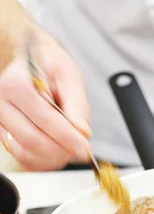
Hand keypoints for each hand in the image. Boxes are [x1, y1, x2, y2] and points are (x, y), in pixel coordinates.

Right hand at [0, 27, 91, 170]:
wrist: (21, 54)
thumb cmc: (43, 59)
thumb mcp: (66, 72)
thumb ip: (76, 103)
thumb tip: (82, 131)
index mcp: (15, 83)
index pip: (44, 119)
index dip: (68, 138)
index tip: (85, 147)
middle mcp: (0, 102)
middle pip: (32, 139)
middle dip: (61, 151)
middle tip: (81, 152)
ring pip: (23, 150)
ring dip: (50, 158)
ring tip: (70, 153)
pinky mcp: (0, 128)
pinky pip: (18, 152)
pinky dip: (39, 159)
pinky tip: (55, 155)